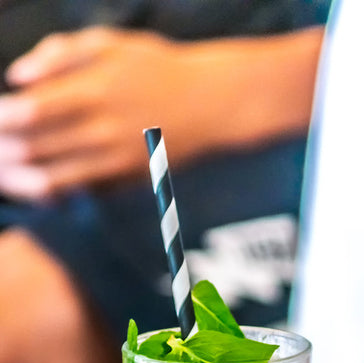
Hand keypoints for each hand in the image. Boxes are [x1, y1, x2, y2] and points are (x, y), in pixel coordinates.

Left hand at [0, 27, 208, 200]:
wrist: (214, 103)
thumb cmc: (158, 67)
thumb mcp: (108, 42)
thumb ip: (58, 55)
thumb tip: (16, 78)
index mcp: (92, 91)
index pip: (28, 112)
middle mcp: (103, 131)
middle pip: (34, 149)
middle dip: (3, 152)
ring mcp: (118, 160)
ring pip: (55, 179)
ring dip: (21, 180)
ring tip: (3, 175)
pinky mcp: (131, 179)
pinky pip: (83, 190)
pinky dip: (56, 190)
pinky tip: (39, 184)